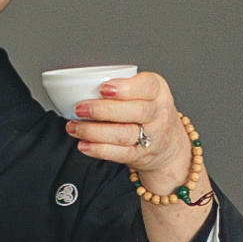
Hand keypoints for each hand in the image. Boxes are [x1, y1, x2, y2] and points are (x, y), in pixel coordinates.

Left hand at [66, 70, 206, 241]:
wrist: (168, 143)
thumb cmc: (148, 110)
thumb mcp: (144, 91)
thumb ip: (121, 86)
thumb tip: (80, 88)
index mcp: (158, 91)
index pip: (147, 87)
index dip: (125, 88)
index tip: (104, 88)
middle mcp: (158, 113)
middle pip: (135, 111)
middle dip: (103, 110)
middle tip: (79, 108)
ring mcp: (151, 136)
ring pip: (124, 134)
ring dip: (95, 131)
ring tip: (74, 127)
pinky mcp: (140, 155)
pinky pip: (119, 154)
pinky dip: (99, 150)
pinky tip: (83, 145)